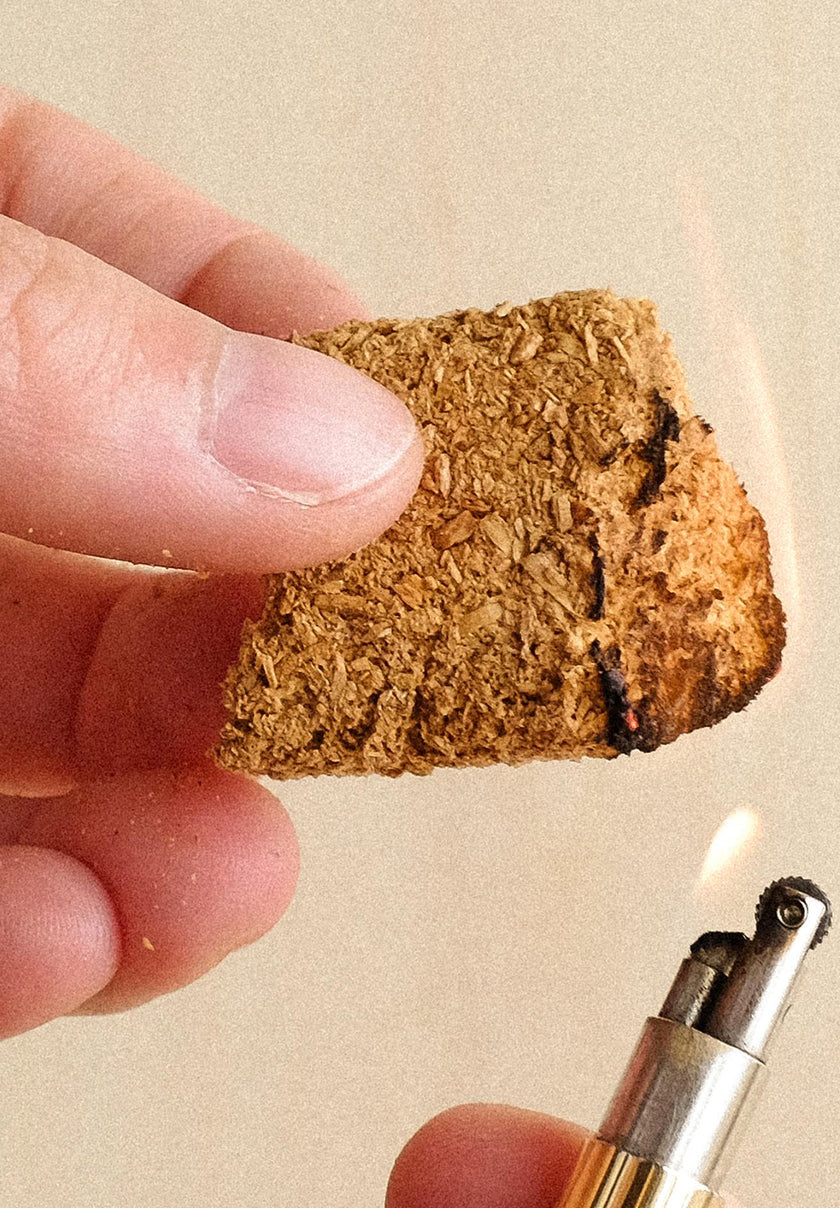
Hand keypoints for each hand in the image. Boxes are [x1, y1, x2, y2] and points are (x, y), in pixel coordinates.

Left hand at [0, 88, 421, 1036]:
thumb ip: (48, 352)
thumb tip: (340, 449)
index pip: (122, 269)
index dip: (292, 346)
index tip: (432, 429)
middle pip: (126, 551)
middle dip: (279, 645)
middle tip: (409, 683)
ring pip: (51, 754)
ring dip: (166, 838)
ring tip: (234, 875)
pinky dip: (26, 938)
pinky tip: (72, 938)